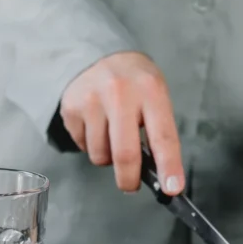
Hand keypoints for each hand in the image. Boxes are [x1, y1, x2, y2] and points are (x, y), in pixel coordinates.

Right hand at [60, 52, 183, 193]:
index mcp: (150, 90)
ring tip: (113, 137)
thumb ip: (158, 130)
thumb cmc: (134, 83)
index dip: (169, 166)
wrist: (96, 54)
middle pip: (125, 154)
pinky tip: (96, 126)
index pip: (163, 136)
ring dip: (108, 158)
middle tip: (131, 185)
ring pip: (100, 155)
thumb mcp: (155, 95)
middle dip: (129, 179)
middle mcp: (120, 93)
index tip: (172, 189)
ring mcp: (91, 100)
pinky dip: (92, 145)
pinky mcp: (70, 108)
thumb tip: (161, 175)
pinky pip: (83, 146)